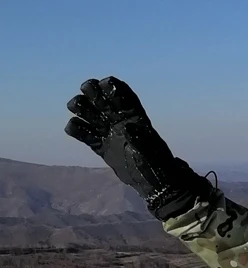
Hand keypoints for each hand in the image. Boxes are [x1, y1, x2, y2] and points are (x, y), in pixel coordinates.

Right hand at [65, 77, 208, 217]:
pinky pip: (85, 135)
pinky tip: (72, 127)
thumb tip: (127, 128)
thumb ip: (139, 139)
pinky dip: (77, 129)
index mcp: (133, 115)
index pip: (120, 94)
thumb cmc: (156, 164)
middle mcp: (118, 120)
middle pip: (101, 99)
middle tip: (85, 93)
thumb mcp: (150, 151)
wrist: (153, 182)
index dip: (110, 86)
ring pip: (90, 114)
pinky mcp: (101, 147)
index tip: (103, 85)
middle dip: (91, 92)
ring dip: (80, 107)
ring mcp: (108, 133)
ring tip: (74, 108)